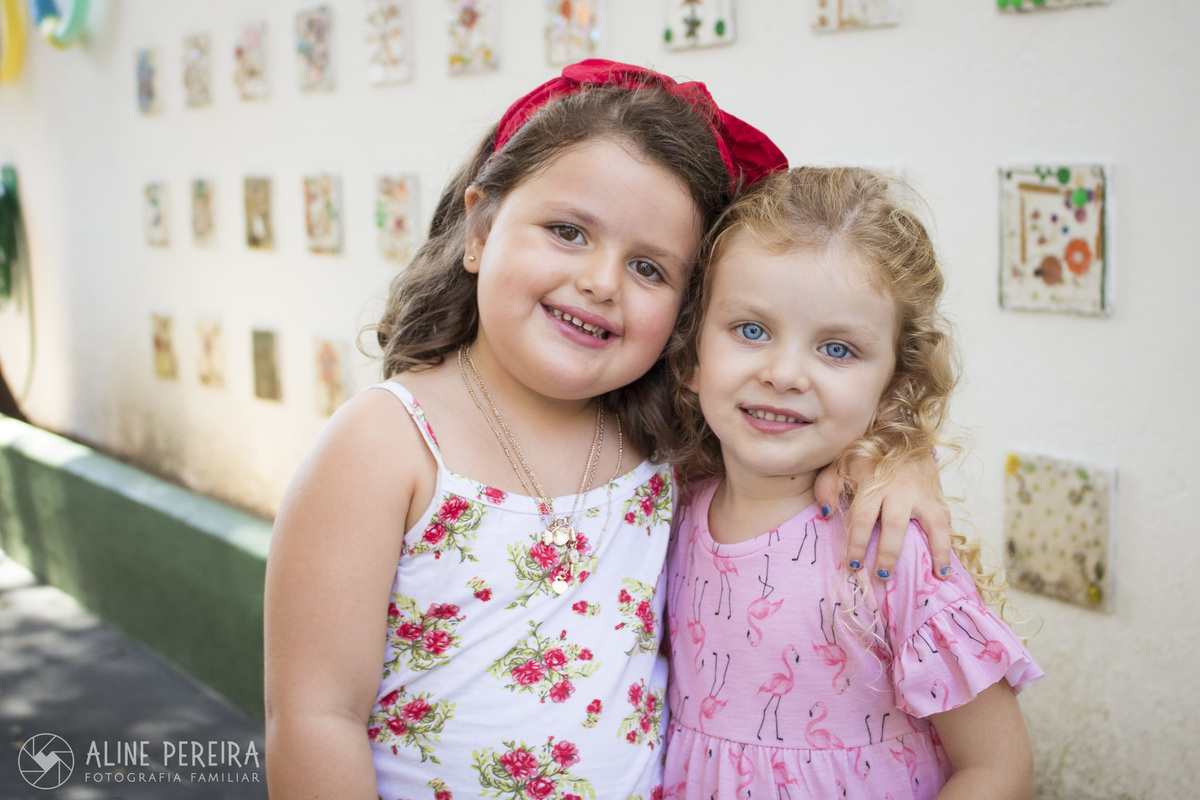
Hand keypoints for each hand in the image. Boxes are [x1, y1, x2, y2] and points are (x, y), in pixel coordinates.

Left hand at [814, 453, 952, 579]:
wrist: (901, 438)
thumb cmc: (867, 460)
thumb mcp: (840, 467)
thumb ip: (827, 488)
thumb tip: (828, 515)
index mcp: (872, 481)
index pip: (863, 517)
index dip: (857, 543)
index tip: (853, 564)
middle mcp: (900, 488)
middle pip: (895, 524)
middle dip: (888, 553)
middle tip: (881, 575)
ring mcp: (922, 493)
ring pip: (930, 524)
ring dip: (930, 552)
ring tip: (928, 578)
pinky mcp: (938, 498)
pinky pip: (946, 525)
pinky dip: (946, 548)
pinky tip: (943, 570)